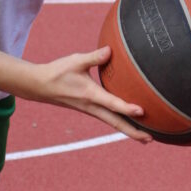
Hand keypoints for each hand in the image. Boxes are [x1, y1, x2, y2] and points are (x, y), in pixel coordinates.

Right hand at [30, 47, 151, 141]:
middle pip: (115, 123)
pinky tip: (130, 124)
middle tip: (150, 139)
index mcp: (90, 95)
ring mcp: (91, 110)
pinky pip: (108, 119)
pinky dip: (120, 123)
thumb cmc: (58, 72)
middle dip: (133, 132)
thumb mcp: (76, 61)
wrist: (40, 86)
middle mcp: (92, 106)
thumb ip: (94, 56)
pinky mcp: (90, 110)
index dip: (127, 107)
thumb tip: (111, 50)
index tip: (141, 111)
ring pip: (113, 123)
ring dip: (129, 131)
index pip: (112, 103)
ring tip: (146, 137)